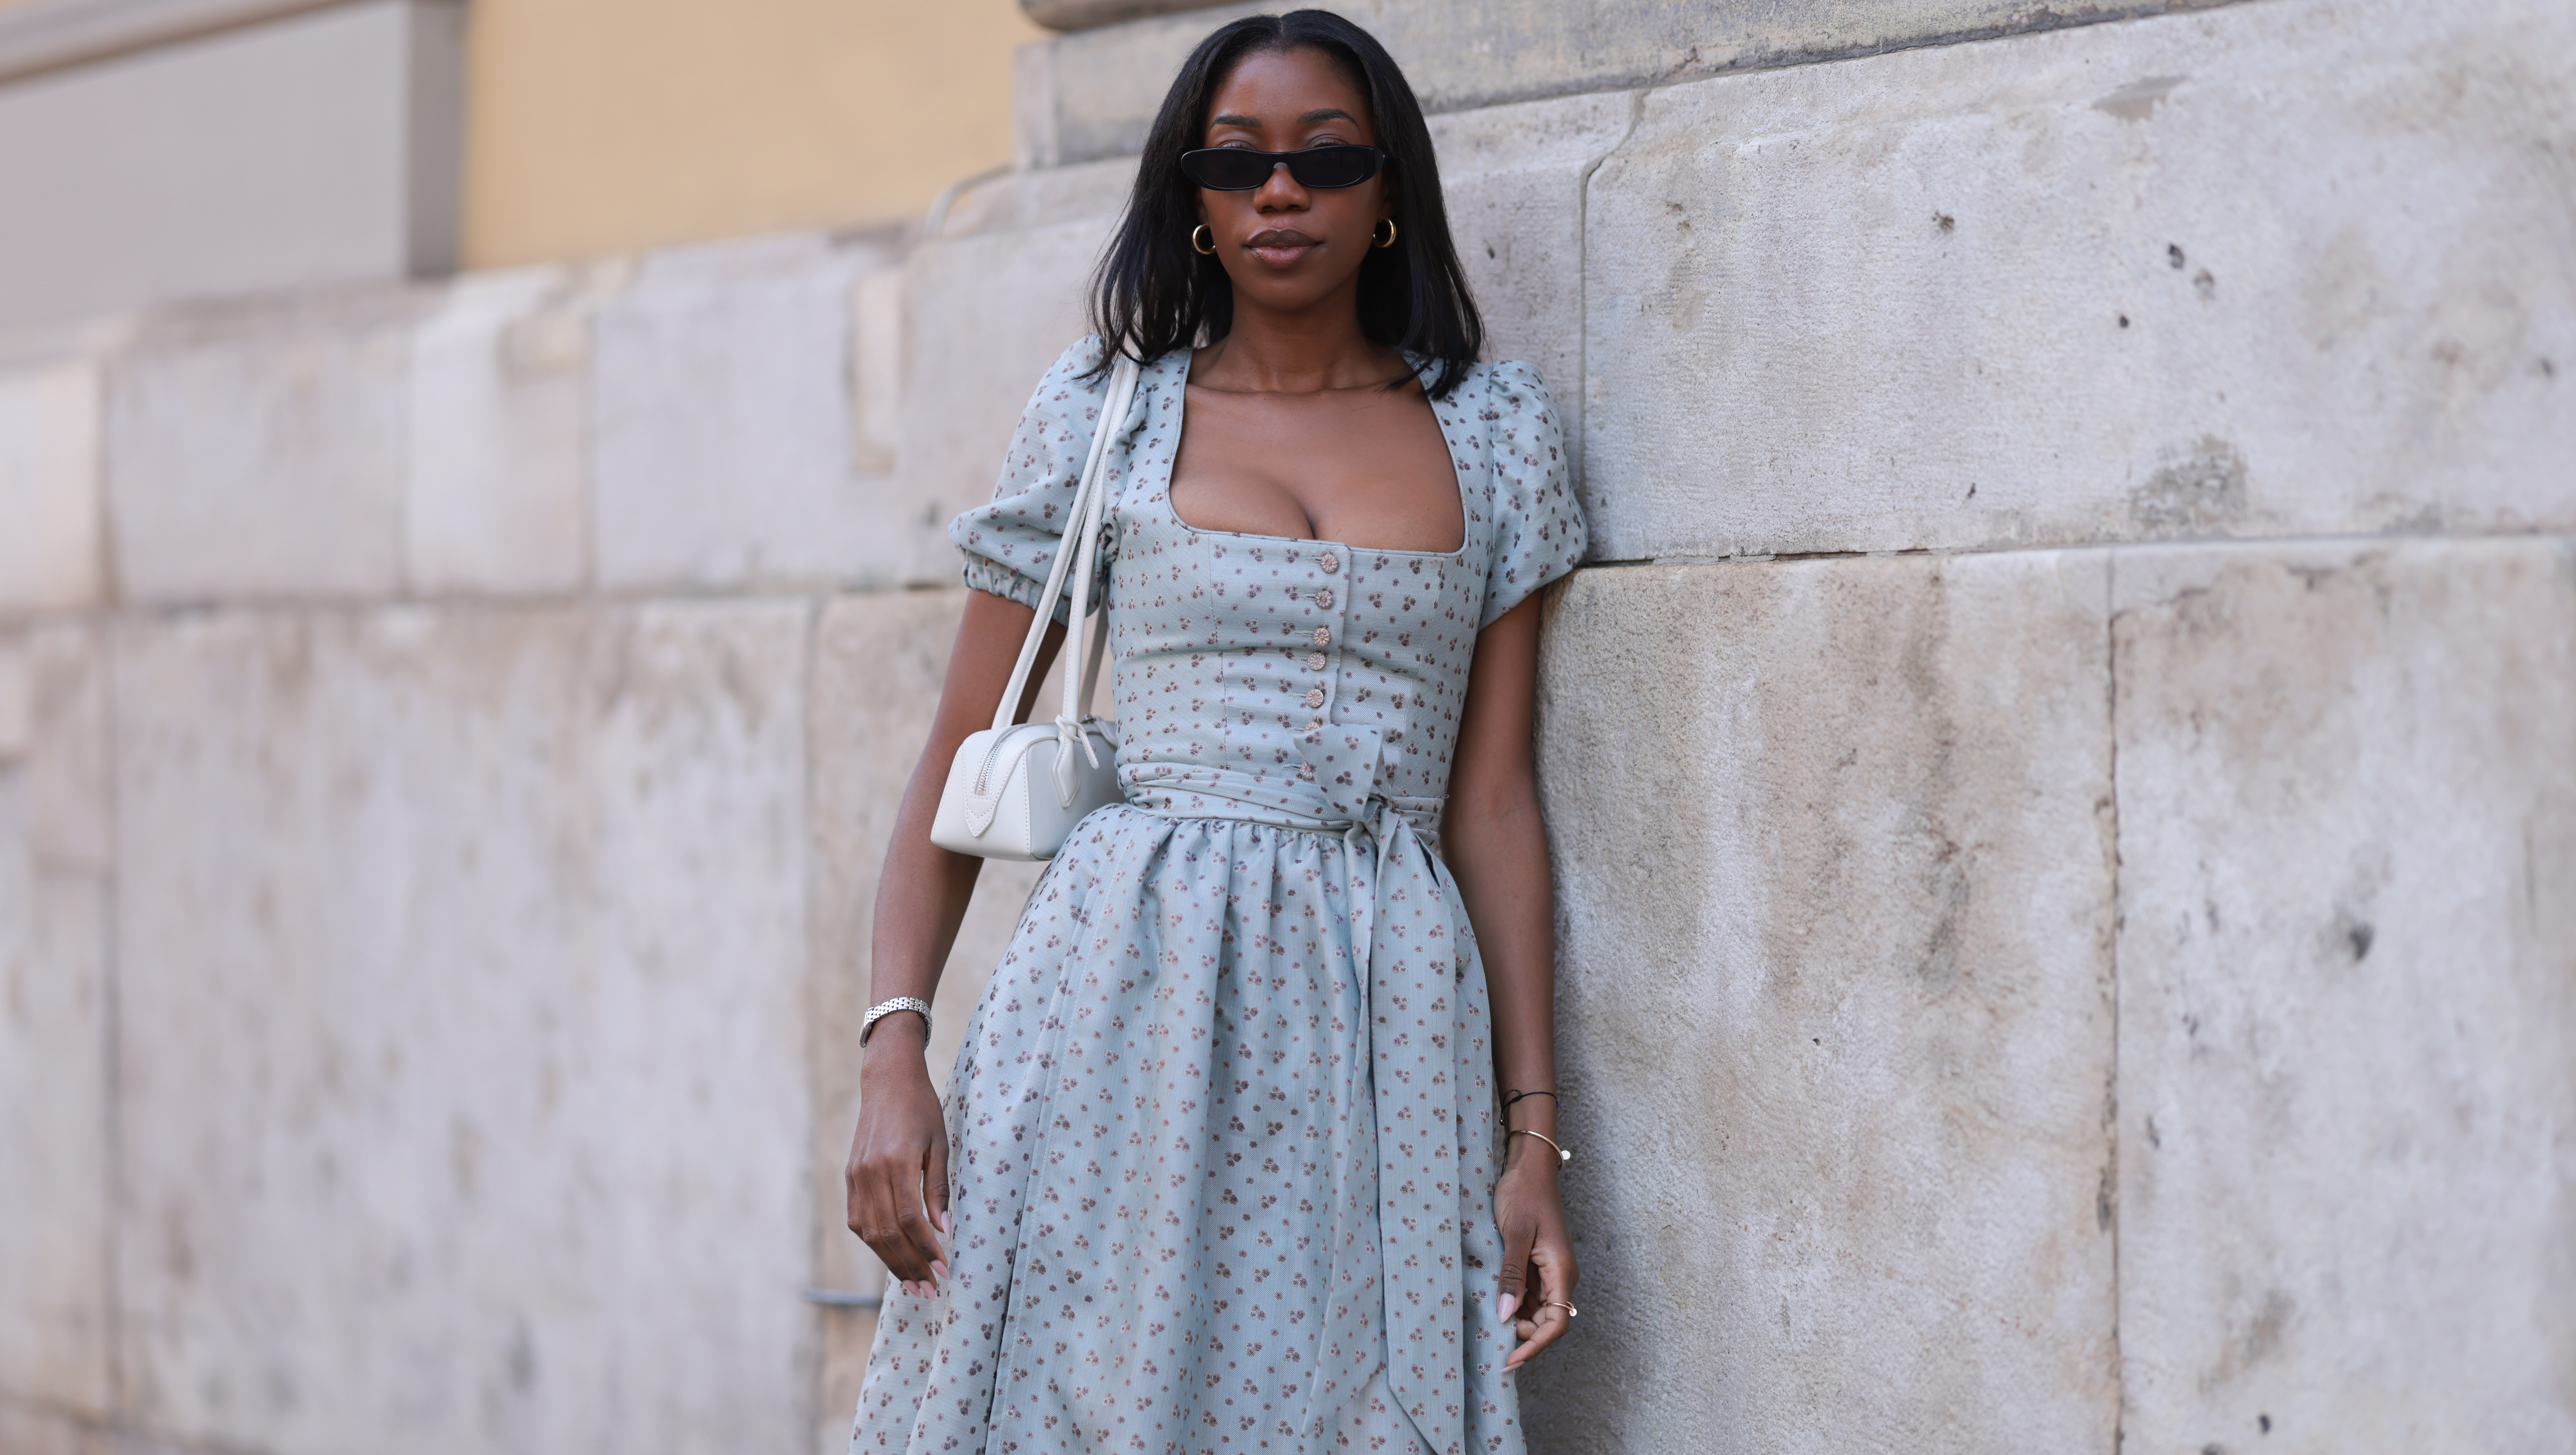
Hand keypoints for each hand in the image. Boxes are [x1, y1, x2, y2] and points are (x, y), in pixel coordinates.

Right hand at [843, 1019, 950, 1295]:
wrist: (888, 1082)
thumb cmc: (922, 1110)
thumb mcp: (940, 1145)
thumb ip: (939, 1189)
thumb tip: (944, 1231)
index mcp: (896, 1162)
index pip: (910, 1219)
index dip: (926, 1249)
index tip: (944, 1269)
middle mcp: (871, 1172)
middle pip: (888, 1232)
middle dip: (910, 1265)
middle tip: (930, 1289)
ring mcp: (856, 1176)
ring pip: (870, 1232)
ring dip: (891, 1261)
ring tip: (913, 1283)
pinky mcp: (850, 1177)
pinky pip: (858, 1219)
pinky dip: (875, 1242)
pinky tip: (892, 1257)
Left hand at [1492, 1140, 1576, 1369]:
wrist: (1528, 1168)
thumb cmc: (1524, 1195)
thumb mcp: (1515, 1234)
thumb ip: (1512, 1275)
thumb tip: (1505, 1314)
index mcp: (1561, 1272)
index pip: (1555, 1324)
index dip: (1534, 1346)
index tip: (1509, 1360)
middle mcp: (1560, 1276)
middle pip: (1546, 1323)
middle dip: (1521, 1334)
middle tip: (1490, 1332)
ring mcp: (1549, 1271)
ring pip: (1535, 1311)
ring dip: (1515, 1319)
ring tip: (1486, 1318)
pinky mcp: (1538, 1265)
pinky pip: (1528, 1294)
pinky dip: (1512, 1302)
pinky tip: (1492, 1300)